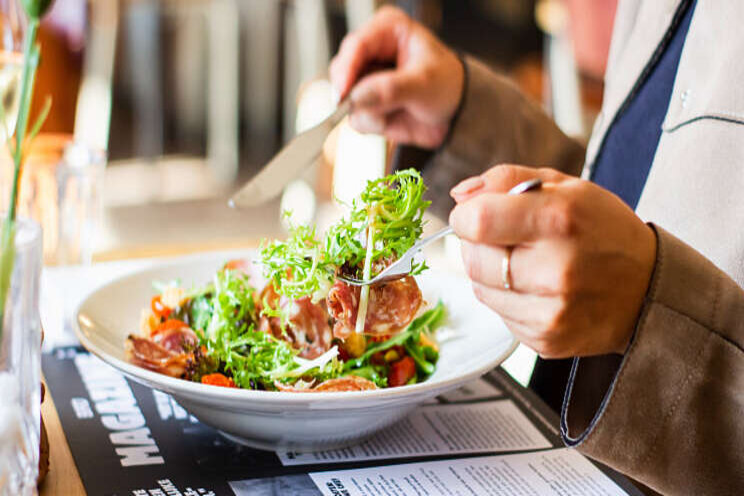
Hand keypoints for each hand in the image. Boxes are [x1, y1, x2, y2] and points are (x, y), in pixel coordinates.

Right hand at [329, 6, 463, 147]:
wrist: (456, 114)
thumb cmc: (448, 86)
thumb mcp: (425, 83)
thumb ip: (391, 89)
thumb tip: (359, 98)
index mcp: (387, 29)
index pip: (356, 45)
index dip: (346, 70)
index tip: (342, 94)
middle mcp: (371, 51)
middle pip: (342, 71)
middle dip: (356, 94)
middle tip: (375, 108)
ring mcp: (365, 78)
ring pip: (345, 98)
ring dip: (368, 111)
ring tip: (396, 110)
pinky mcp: (364, 103)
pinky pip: (355, 117)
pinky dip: (372, 123)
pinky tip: (392, 118)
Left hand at [449, 165, 656, 357]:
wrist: (650, 288)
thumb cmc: (603, 229)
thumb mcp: (565, 186)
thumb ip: (506, 180)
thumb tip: (460, 196)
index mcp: (560, 220)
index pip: (477, 221)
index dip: (466, 216)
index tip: (475, 214)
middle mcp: (555, 270)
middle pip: (472, 259)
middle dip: (477, 245)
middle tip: (505, 238)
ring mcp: (551, 312)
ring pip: (481, 288)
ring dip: (491, 273)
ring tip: (526, 263)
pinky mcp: (546, 339)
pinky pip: (499, 314)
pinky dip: (508, 298)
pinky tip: (537, 289)